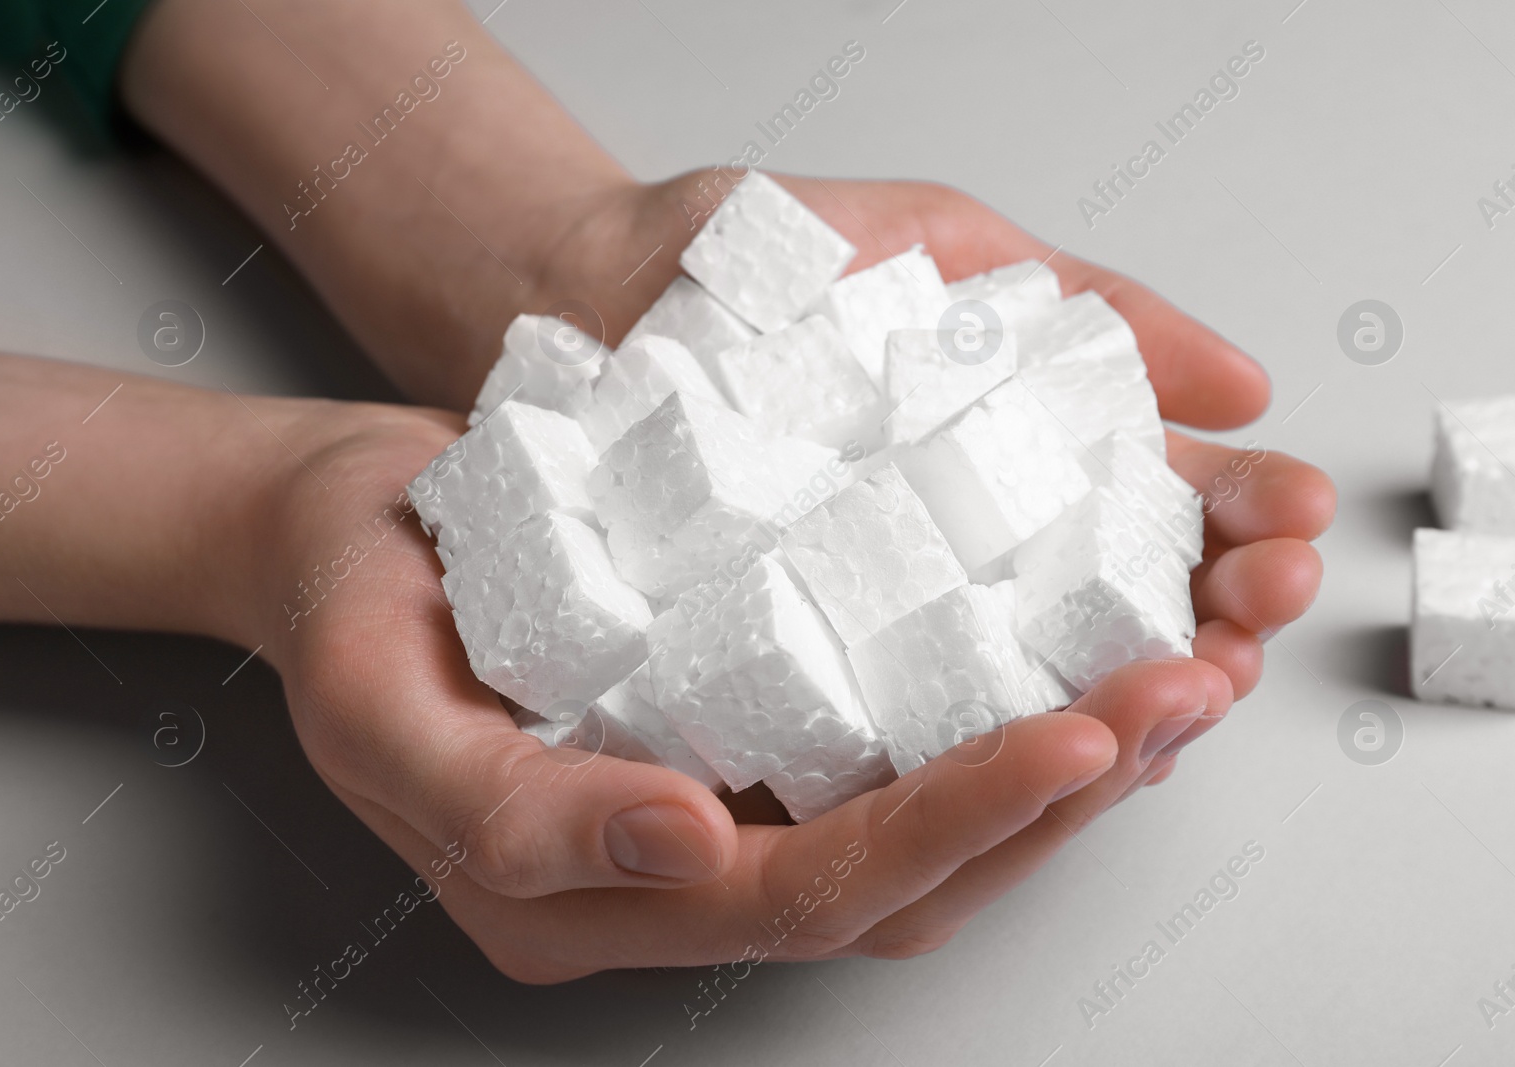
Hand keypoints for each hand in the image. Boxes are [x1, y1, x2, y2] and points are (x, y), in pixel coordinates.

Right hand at [252, 402, 1125, 979]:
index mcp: (593, 894)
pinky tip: (1086, 654)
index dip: (952, 823)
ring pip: (928, 826)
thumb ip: (514, 811)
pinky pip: (902, 746)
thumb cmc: (344, 607)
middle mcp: (679, 869)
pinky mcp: (753, 730)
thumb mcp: (372, 706)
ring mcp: (723, 805)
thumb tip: (689, 842)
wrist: (335, 530)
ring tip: (1180, 679)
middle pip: (905, 875)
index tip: (1076, 737)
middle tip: (1180, 696)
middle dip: (1056, 799)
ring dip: (1062, 765)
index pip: (809, 890)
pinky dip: (1006, 711)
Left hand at [538, 168, 1334, 720]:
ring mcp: (891, 635)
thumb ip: (1091, 310)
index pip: (1162, 520)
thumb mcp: (939, 252)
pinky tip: (1063, 746)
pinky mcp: (805, 685)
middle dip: (1218, 622)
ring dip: (1139, 705)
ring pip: (1040, 703)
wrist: (590, 289)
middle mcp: (971, 570)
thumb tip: (1241, 382)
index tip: (1294, 520)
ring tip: (1197, 676)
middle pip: (1125, 625)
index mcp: (1022, 474)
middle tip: (1264, 605)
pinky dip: (994, 758)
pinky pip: (908, 746)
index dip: (1242, 527)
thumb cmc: (756, 269)